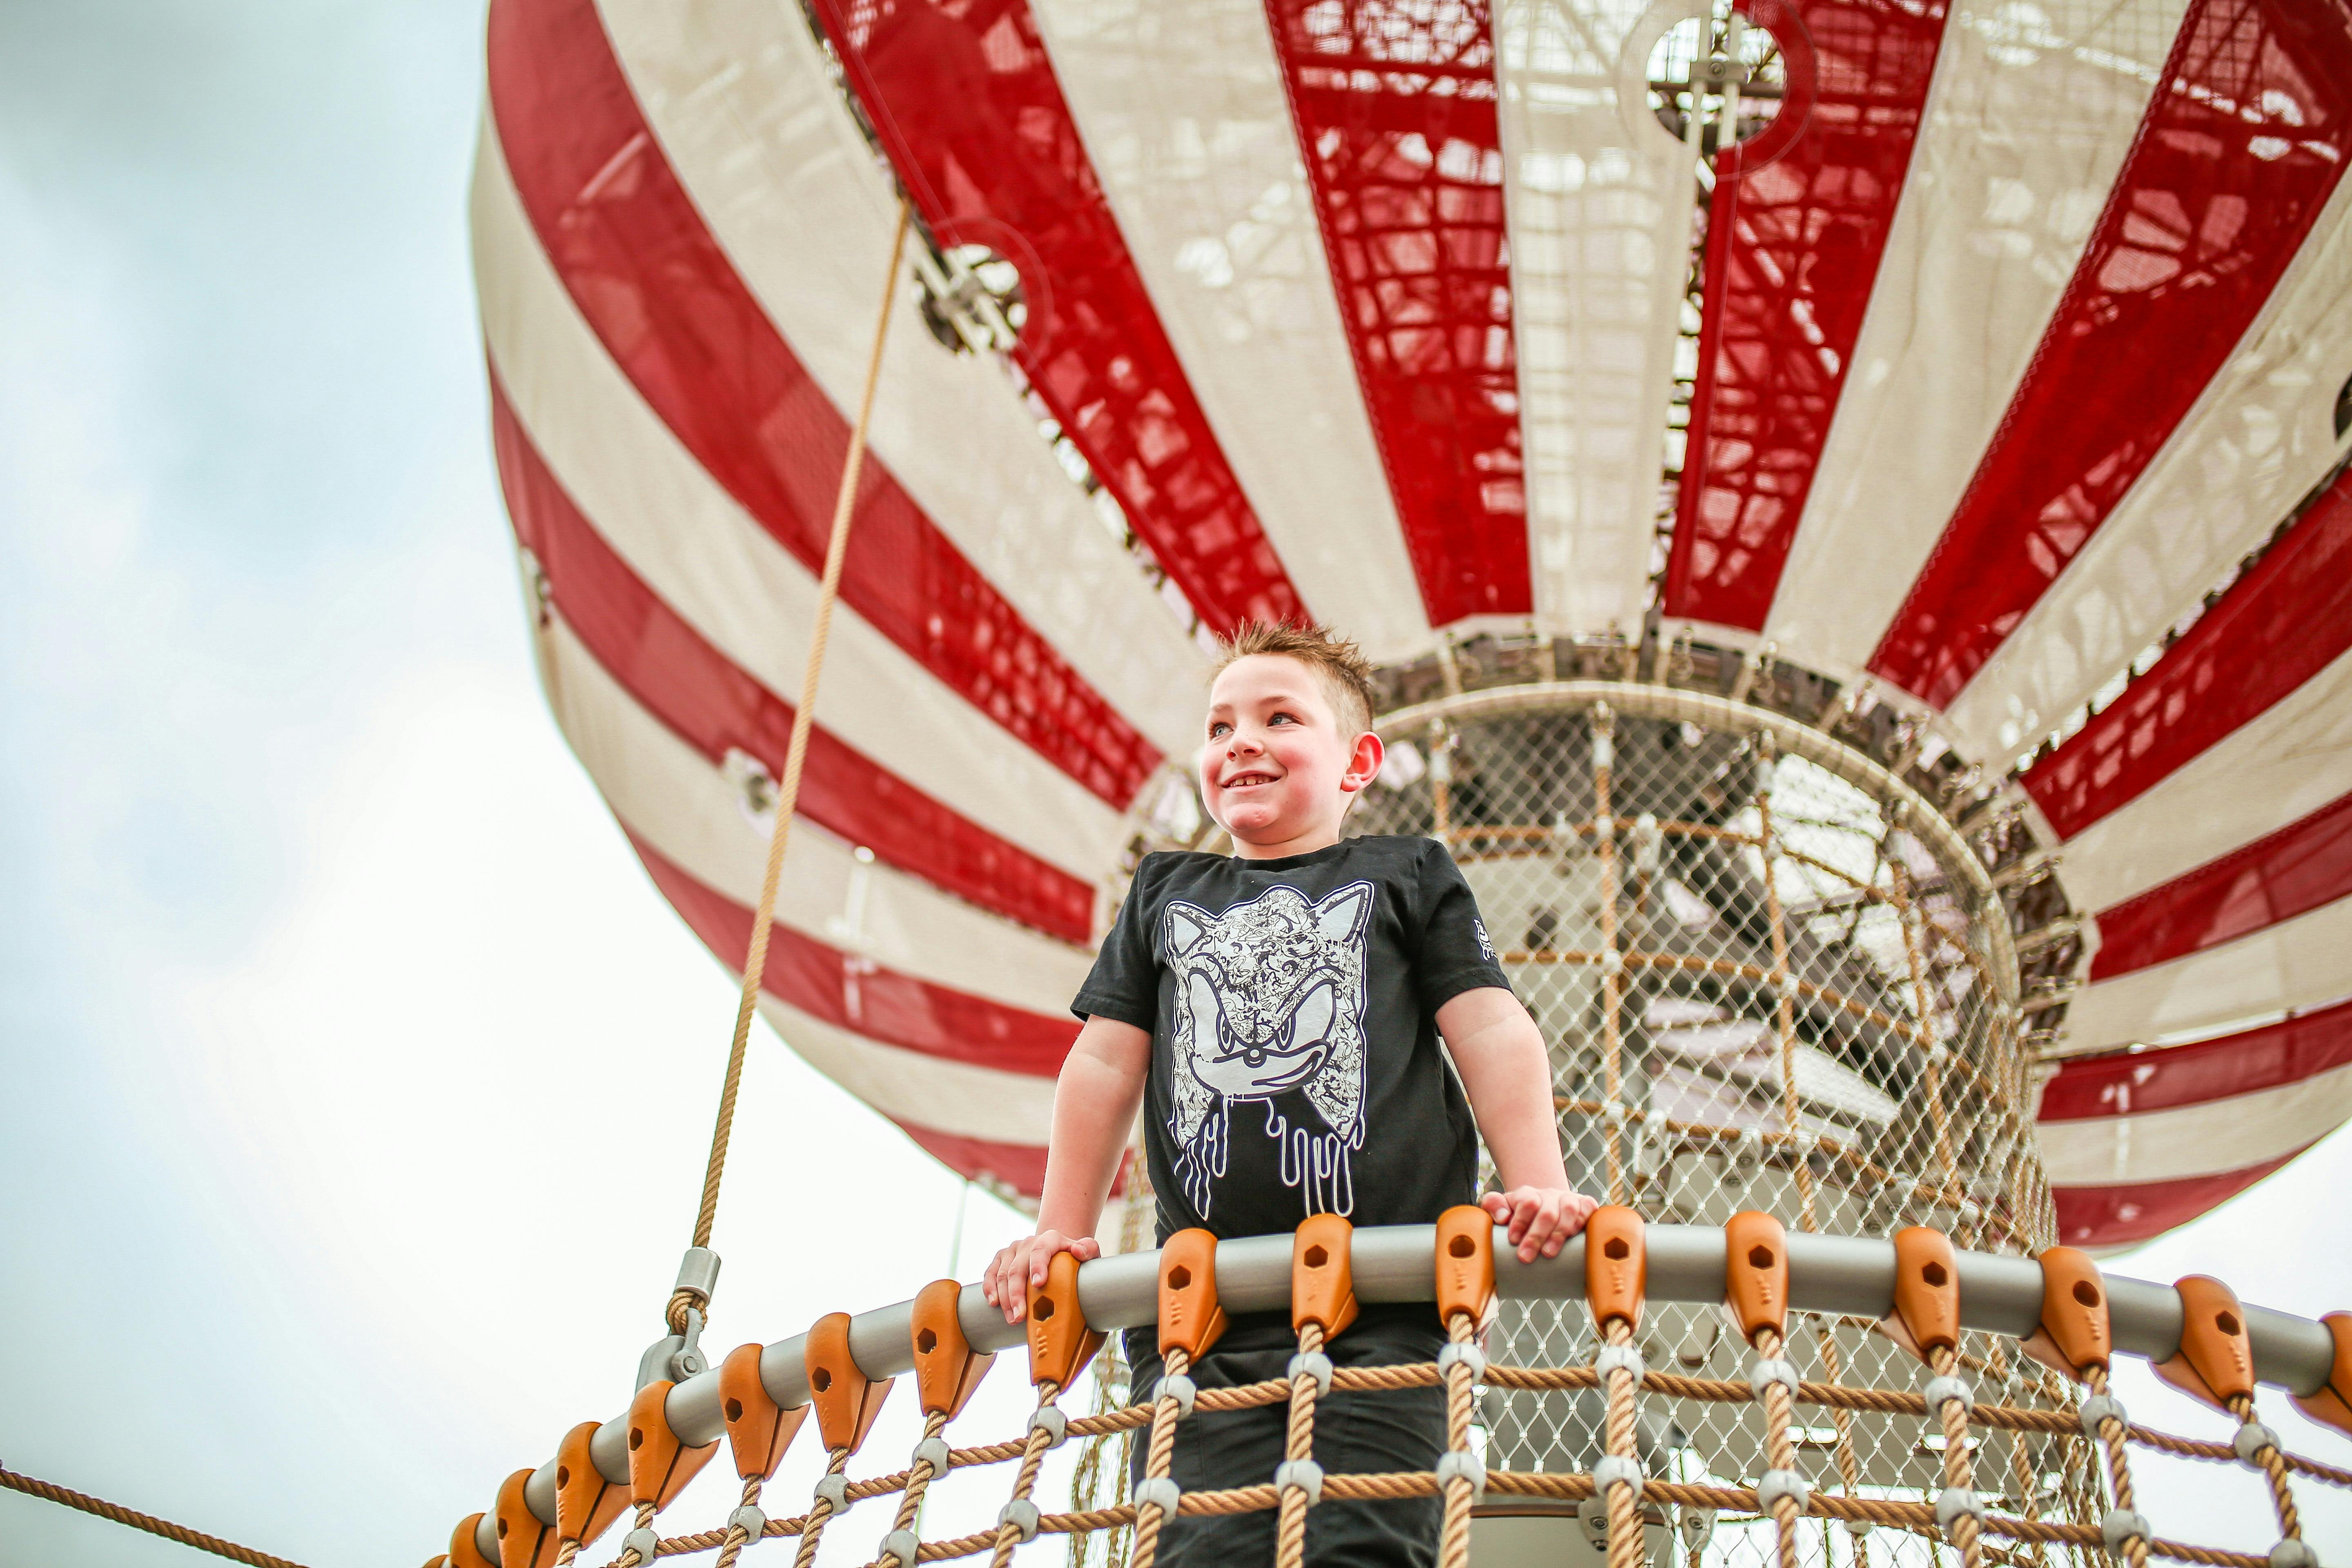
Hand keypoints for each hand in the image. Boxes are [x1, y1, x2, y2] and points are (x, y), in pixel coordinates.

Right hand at [980, 1229, 1100, 1323]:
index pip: (1040, 1249)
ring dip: (1004, 1298)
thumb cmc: (1074, 1259)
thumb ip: (1088, 1249)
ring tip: (1012, 1319)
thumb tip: (1078, 1252)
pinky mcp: (1001, 1258)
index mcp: (1050, 1239)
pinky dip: (989, 1288)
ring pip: (1002, 1273)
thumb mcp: (1087, 1253)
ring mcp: (1013, 1250)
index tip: (1038, 1284)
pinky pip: (990, 1273)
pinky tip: (993, 1303)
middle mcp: (1028, 1242)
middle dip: (1016, 1294)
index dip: (1038, 1266)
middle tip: (1019, 1317)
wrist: (1057, 1252)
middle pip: (1017, 1268)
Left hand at [1482, 1186, 1596, 1262]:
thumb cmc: (1518, 1216)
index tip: (1513, 1240)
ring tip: (1548, 1254)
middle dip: (1536, 1236)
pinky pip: (1588, 1208)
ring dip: (1559, 1233)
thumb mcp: (1501, 1209)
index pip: (1527, 1202)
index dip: (1520, 1221)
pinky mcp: (1585, 1204)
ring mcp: (1568, 1198)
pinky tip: (1575, 1237)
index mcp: (1527, 1195)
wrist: (1542, 1209)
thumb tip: (1502, 1217)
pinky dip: (1583, 1221)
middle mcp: (1549, 1194)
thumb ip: (1493, 1206)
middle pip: (1547, 1212)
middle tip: (1525, 1257)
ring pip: (1569, 1209)